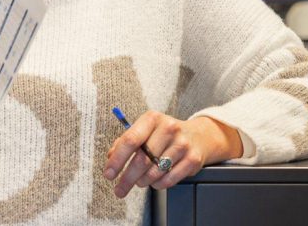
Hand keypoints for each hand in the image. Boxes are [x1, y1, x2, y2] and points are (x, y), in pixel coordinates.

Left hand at [102, 112, 241, 197]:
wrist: (198, 136)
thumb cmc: (164, 134)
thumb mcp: (145, 130)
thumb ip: (125, 142)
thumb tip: (111, 158)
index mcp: (152, 119)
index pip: (130, 140)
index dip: (117, 160)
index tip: (109, 174)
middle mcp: (169, 128)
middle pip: (142, 160)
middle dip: (127, 179)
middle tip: (119, 189)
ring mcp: (182, 144)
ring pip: (154, 173)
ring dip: (142, 182)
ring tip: (140, 181)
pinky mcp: (192, 159)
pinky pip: (168, 180)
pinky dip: (158, 184)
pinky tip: (155, 181)